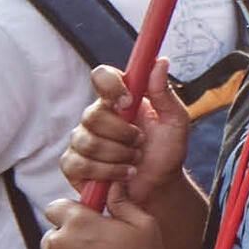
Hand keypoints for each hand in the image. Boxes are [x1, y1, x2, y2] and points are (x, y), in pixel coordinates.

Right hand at [61, 65, 191, 206]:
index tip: (128, 101)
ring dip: (119, 155)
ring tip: (135, 160)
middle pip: (93, 115)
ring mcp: (81, 140)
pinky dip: (107, 172)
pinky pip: (80, 164)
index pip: (102, 76)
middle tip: (141, 143)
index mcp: (118, 100)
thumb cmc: (167, 152)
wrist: (159, 187)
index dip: (110, 85)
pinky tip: (123, 175)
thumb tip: (160, 61)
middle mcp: (95, 116)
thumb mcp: (175, 122)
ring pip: (88, 142)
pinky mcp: (73, 164)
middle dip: (123, 134)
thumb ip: (165, 93)